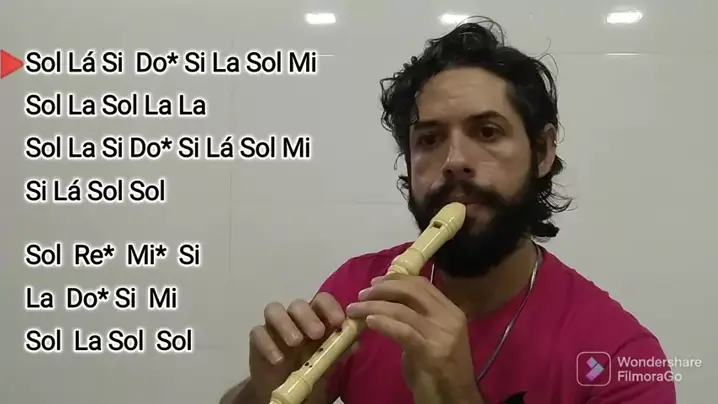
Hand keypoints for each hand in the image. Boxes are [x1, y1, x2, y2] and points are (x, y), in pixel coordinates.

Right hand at [248, 292, 353, 402]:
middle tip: (317, 333)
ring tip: (295, 342)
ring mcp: (274, 327)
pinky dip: (267, 343)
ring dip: (285, 323)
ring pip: (274, 310)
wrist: (283, 391)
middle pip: (298, 304)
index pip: (321, 301)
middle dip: (308, 316)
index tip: (338, 321)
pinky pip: (257, 332)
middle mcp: (294, 318)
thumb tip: (357, 341)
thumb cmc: (309, 372)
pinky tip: (278, 360)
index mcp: (315, 319)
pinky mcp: (257, 339)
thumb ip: (339, 352)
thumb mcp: (328, 365)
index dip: (330, 307)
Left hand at [345, 273, 482, 403]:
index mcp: (451, 311)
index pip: (422, 284)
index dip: (396, 279)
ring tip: (355, 310)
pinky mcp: (432, 353)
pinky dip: (383, 323)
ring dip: (374, 307)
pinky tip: (369, 322)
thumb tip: (387, 303)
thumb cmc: (438, 372)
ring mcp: (442, 335)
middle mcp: (449, 318)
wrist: (454, 400)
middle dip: (383, 289)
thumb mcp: (430, 338)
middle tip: (361, 294)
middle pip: (413, 291)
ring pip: (403, 310)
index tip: (374, 282)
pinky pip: (403, 331)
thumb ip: (415, 319)